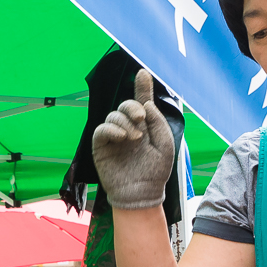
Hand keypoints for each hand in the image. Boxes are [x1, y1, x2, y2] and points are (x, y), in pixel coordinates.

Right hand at [92, 70, 176, 209]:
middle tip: (140, 118)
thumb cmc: (155, 172)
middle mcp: (129, 128)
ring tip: (134, 138)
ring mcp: (114, 137)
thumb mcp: (165, 144)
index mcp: (145, 126)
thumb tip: (145, 103)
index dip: (142, 86)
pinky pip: (101, 130)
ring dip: (125, 122)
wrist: (141, 193)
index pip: (142, 102)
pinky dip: (111, 129)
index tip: (143, 73)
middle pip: (126, 106)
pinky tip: (122, 136)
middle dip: (132, 107)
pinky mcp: (101, 146)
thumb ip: (157, 122)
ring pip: (113, 116)